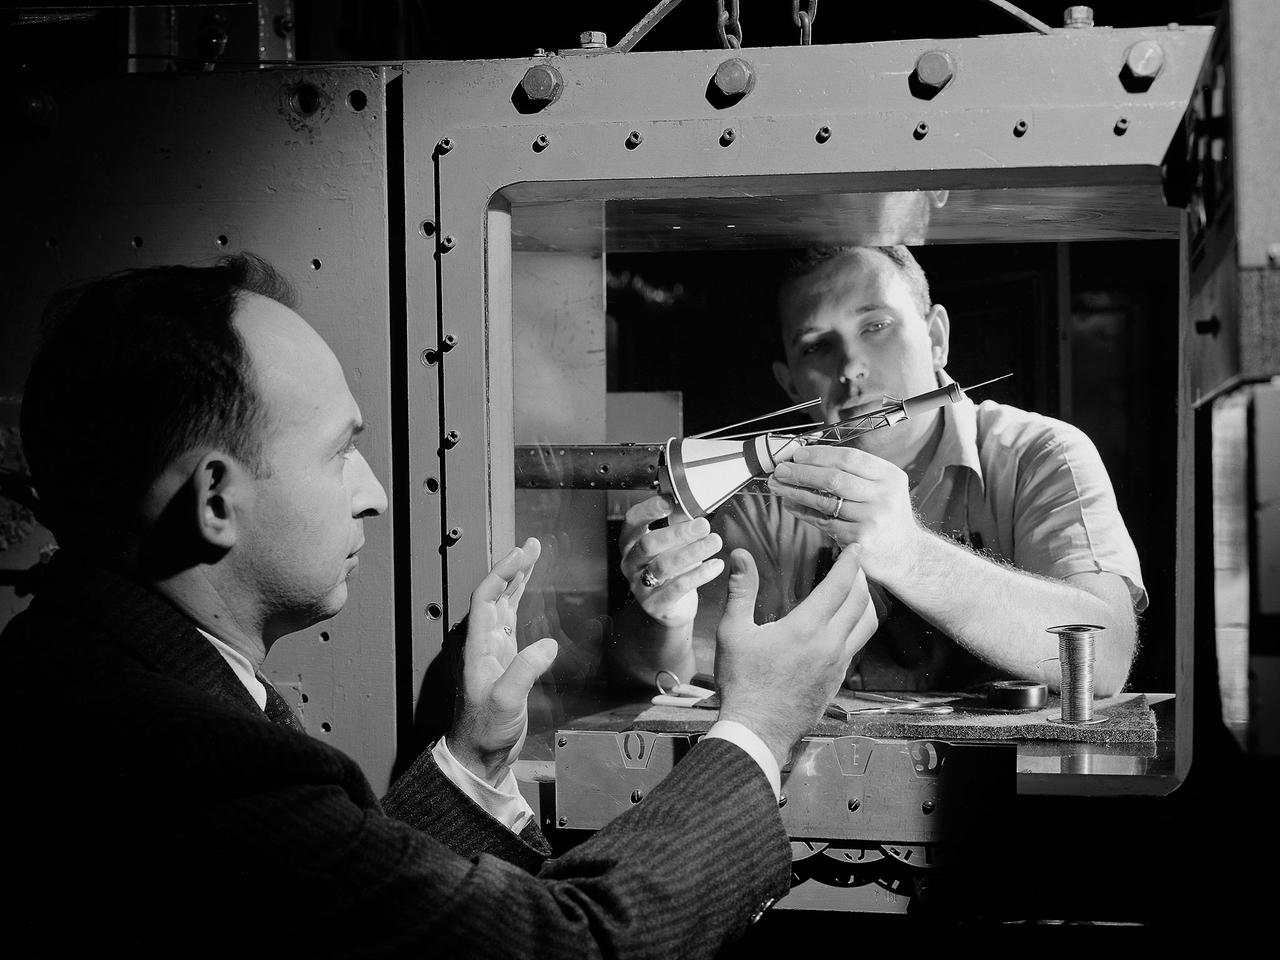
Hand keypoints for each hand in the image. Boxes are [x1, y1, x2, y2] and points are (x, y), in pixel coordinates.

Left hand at [449, 537, 558, 785]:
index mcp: (478, 646)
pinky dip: (520, 603)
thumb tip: (548, 645)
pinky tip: (528, 595)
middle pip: (495, 594)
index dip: (504, 571)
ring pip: (504, 605)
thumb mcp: (505, 700)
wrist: (478, 755)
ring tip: (532, 559)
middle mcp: (483, 643)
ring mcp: (494, 651)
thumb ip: (524, 670)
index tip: (523, 553)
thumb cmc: (484, 730)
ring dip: (517, 581)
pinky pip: (512, 622)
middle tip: (532, 546)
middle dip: (513, 567)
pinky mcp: (505, 662)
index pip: (486, 596)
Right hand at [619, 496, 723, 628]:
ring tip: (714, 542)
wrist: (671, 607)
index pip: (632, 521)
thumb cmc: (671, 570)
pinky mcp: (655, 604)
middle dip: (677, 533)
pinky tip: (715, 565)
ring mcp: (640, 586)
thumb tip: (693, 502)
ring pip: (663, 565)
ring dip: (692, 552)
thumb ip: (679, 523)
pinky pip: (677, 588)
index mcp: (631, 543)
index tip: (670, 501)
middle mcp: (631, 563)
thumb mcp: (673, 544)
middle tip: (702, 525)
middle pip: (648, 544)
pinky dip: (699, 575)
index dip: (648, 510)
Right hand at [715, 547, 877, 765]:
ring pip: (867, 625)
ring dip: (865, 603)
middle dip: (862, 578)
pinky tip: (843, 625)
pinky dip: (857, 627)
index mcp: (806, 628)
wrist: (757, 730)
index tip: (856, 548)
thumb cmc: (742, 682)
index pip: (840, 586)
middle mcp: (830, 644)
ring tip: (856, 591)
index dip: (851, 563)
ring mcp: (838, 665)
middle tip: (856, 564)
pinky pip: (856, 646)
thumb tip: (741, 555)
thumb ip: (741, 591)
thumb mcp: (733, 632)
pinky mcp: (838, 680)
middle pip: (861, 602)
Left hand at [768, 446, 923, 586]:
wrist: (905, 555)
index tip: (797, 454)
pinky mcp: (860, 539)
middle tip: (780, 470)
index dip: (820, 454)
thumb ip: (854, 474)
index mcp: (889, 476)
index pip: (850, 458)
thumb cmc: (886, 517)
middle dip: (802, 472)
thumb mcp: (883, 489)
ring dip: (796, 493)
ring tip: (778, 486)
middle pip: (835, 478)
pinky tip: (792, 507)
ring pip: (825, 502)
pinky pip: (825, 523)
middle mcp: (884, 496)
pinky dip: (805, 513)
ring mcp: (873, 519)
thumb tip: (808, 460)